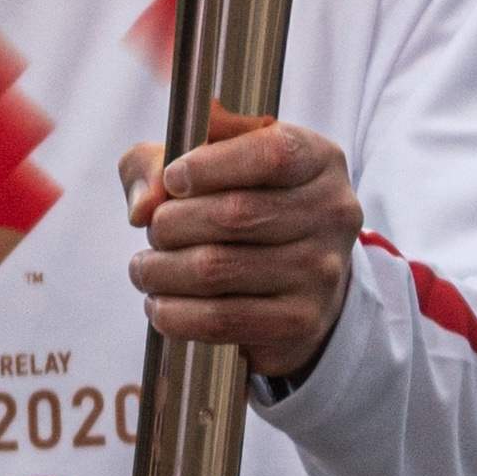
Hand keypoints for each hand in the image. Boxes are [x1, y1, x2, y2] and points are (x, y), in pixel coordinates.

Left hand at [122, 112, 363, 383]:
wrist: (301, 281)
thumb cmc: (247, 206)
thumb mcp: (211, 164)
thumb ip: (161, 162)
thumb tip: (144, 204)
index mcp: (320, 160)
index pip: (272, 154)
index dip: (211, 165)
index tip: (173, 180)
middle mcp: (332, 213)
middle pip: (234, 214)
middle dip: (173, 223)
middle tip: (154, 231)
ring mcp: (320, 271)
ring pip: (217, 269)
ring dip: (161, 271)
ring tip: (146, 269)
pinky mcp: (300, 322)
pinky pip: (220, 319)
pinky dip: (175, 314)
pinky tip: (160, 305)